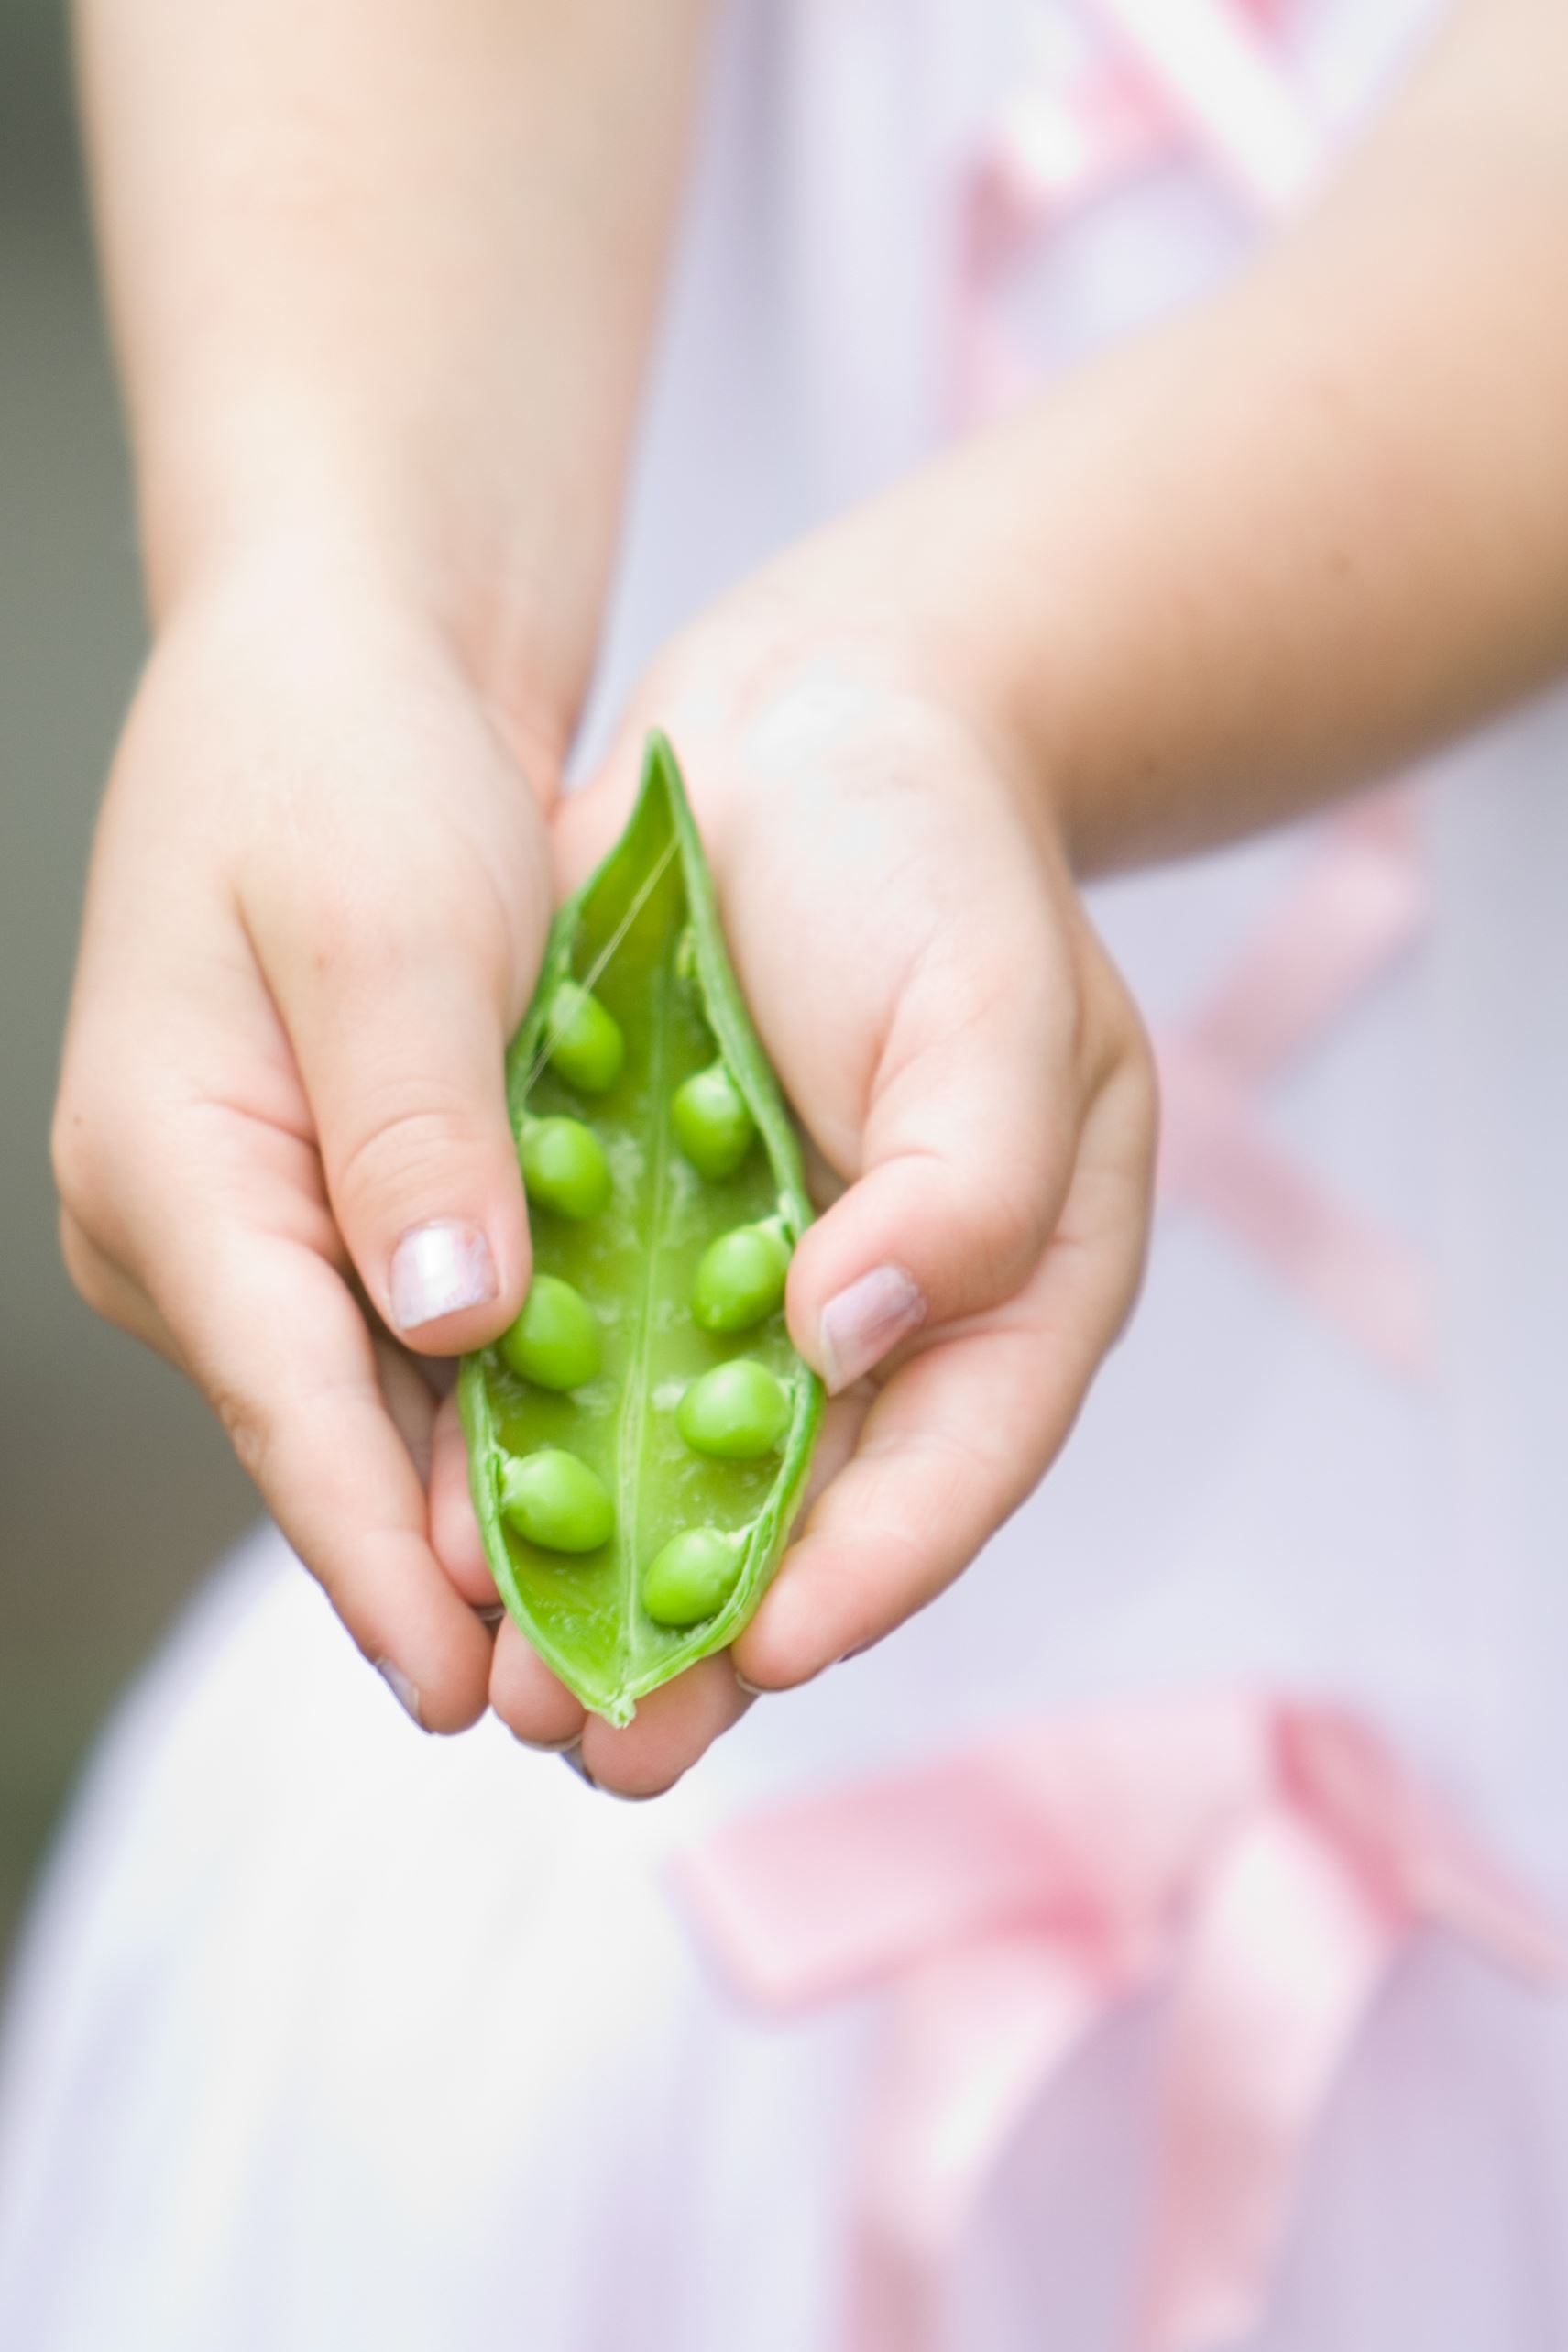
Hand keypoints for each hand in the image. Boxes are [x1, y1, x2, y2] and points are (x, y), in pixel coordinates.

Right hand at [53, 538, 558, 1731]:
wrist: (340, 661)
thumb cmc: (345, 765)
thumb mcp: (386, 927)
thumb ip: (412, 1129)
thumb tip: (443, 1323)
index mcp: (174, 1167)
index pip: (286, 1406)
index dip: (378, 1559)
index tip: (462, 1686)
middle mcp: (194, 1223)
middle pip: (330, 1436)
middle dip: (446, 1569)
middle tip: (571, 1694)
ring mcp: (256, 1215)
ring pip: (378, 1402)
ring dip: (480, 1507)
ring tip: (599, 1625)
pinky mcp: (330, 1191)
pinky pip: (412, 1334)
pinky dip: (498, 1404)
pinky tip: (592, 1474)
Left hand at [430, 519, 1158, 1790]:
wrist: (808, 735)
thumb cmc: (936, 860)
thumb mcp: (1001, 1002)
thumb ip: (966, 1178)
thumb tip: (845, 1334)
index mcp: (1010, 1289)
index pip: (952, 1461)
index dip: (866, 1567)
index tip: (768, 1649)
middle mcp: (879, 1320)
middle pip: (806, 1515)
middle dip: (709, 1639)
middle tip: (613, 1747)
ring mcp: (752, 1290)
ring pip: (678, 1474)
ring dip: (598, 1585)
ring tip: (511, 1695)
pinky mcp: (641, 1242)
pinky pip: (580, 1371)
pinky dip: (523, 1450)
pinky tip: (454, 1524)